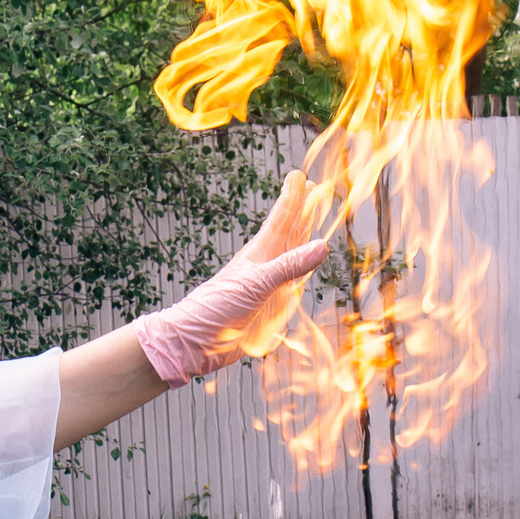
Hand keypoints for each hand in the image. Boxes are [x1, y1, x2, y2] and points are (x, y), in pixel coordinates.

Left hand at [132, 170, 328, 382]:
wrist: (198, 341)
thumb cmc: (216, 308)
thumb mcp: (256, 284)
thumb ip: (290, 267)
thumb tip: (321, 246)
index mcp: (259, 253)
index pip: (281, 219)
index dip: (292, 198)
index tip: (299, 176)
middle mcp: (266, 265)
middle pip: (290, 231)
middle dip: (302, 211)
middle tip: (313, 189)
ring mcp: (269, 284)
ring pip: (292, 254)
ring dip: (304, 236)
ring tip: (313, 218)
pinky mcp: (271, 305)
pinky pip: (292, 283)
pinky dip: (303, 271)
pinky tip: (307, 265)